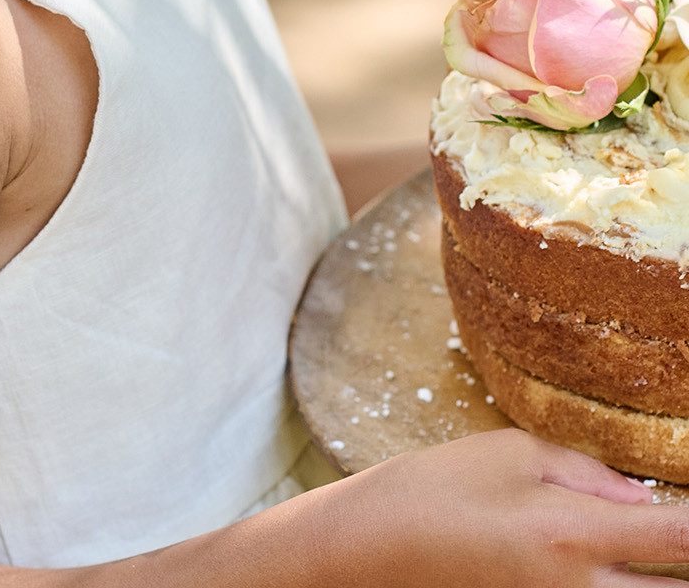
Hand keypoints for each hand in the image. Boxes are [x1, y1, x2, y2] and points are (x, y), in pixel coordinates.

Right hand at [314, 429, 688, 585]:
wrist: (369, 552)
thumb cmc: (434, 490)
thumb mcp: (509, 453)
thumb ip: (588, 473)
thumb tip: (645, 500)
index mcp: (573, 536)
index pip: (678, 536)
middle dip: (684, 563)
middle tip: (674, 537)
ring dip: (655, 579)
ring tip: (649, 553)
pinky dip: (617, 587)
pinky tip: (613, 571)